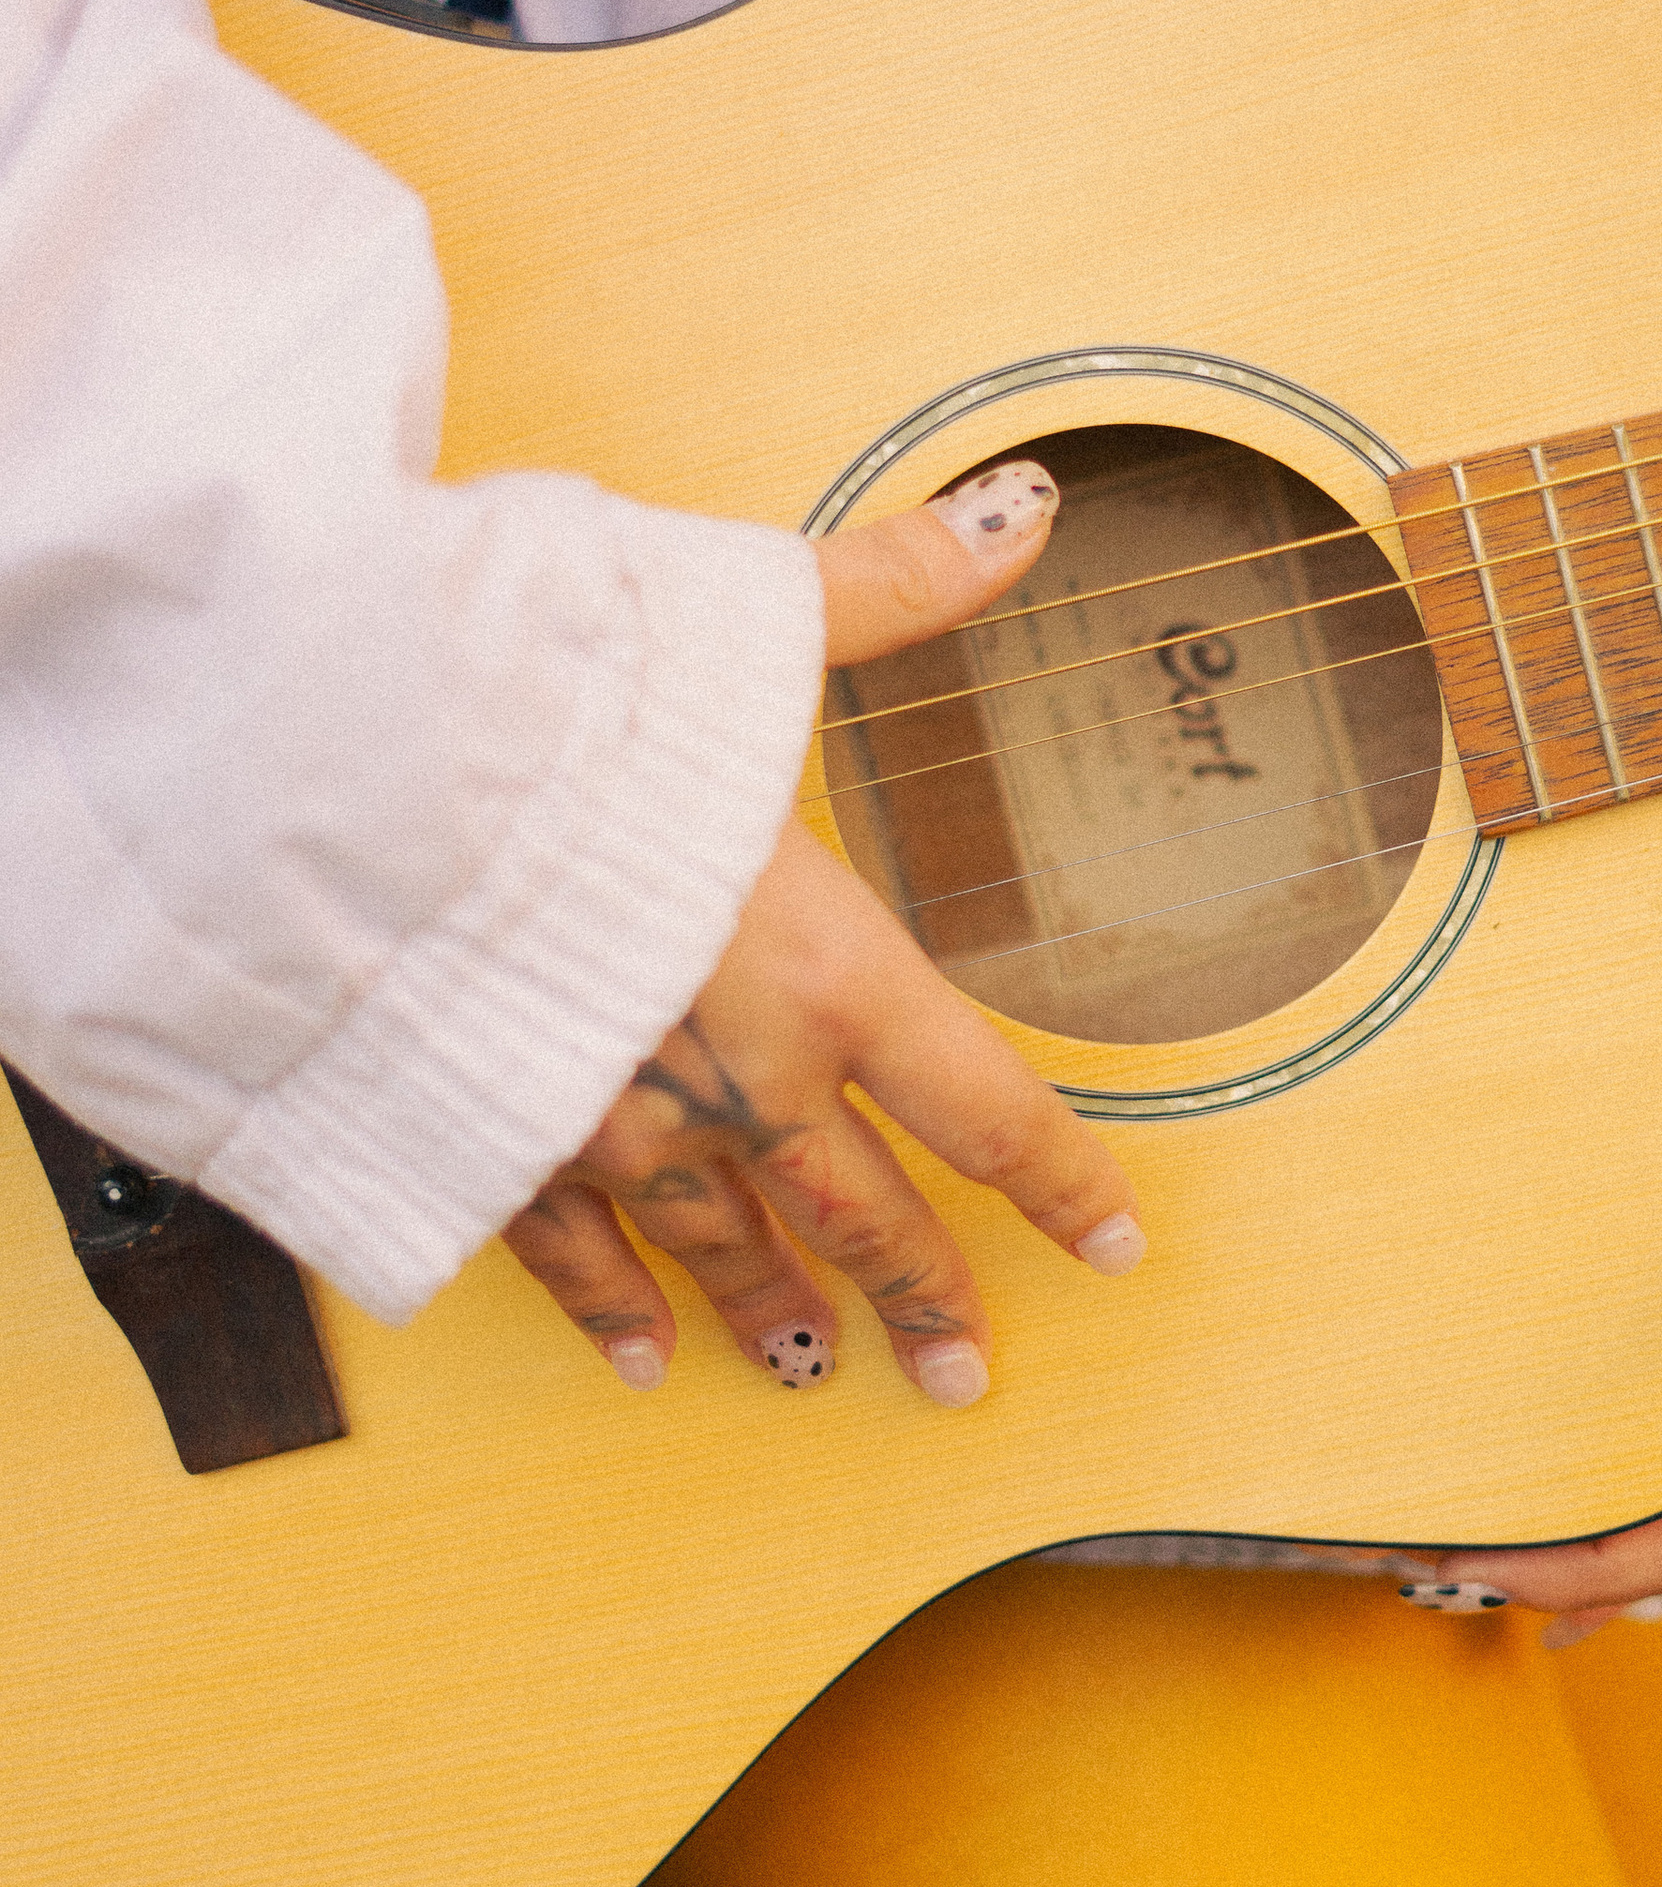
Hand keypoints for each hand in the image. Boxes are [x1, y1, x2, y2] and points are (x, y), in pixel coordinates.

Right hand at [502, 466, 1143, 1401]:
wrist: (323, 777)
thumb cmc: (542, 695)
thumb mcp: (739, 623)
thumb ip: (892, 587)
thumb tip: (1029, 513)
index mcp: (821, 967)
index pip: (983, 1105)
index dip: (1059, 1182)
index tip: (1113, 1242)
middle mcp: (731, 1076)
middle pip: (858, 1213)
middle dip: (924, 1294)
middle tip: (966, 1373)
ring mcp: (605, 1129)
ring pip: (718, 1253)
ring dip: (776, 1315)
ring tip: (819, 1372)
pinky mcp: (485, 1143)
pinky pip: (565, 1256)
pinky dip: (608, 1311)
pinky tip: (642, 1359)